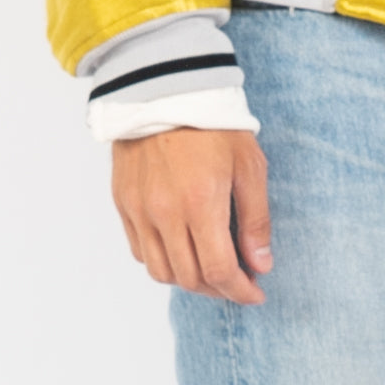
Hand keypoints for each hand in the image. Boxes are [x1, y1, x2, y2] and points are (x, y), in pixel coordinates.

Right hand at [111, 128, 271, 304]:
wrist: (165, 91)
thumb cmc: (214, 125)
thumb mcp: (249, 165)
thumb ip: (256, 219)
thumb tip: (261, 265)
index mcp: (201, 203)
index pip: (219, 270)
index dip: (240, 291)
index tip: (256, 294)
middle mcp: (165, 213)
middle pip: (190, 278)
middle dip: (219, 289)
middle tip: (238, 282)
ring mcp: (139, 210)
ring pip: (162, 272)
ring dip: (189, 280)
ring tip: (211, 270)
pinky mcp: (123, 204)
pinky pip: (141, 252)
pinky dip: (163, 262)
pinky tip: (182, 250)